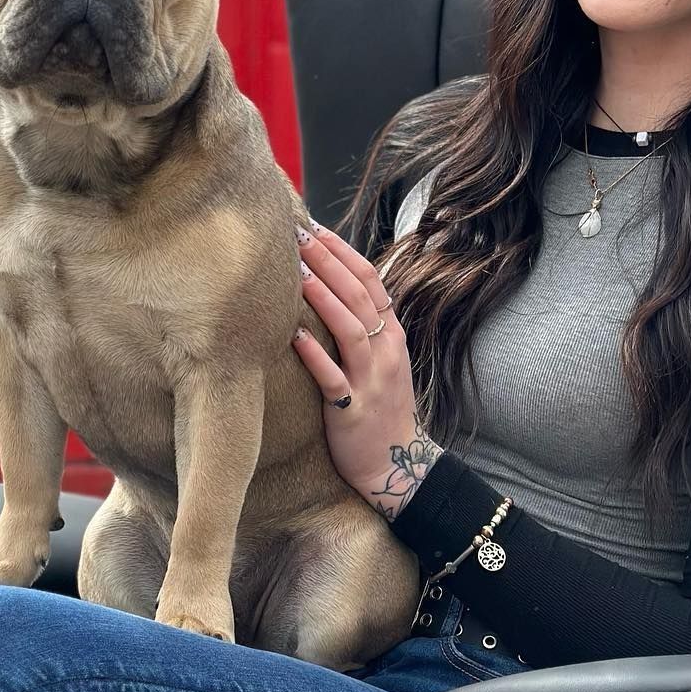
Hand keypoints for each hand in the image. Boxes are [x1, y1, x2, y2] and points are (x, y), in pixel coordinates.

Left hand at [291, 220, 441, 519]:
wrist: (398, 464)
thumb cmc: (380, 407)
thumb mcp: (381, 360)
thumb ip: (363, 325)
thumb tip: (330, 286)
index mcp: (392, 335)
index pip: (370, 280)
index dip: (342, 251)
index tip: (314, 227)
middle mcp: (386, 351)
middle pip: (359, 295)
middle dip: (328, 261)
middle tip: (297, 234)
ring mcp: (371, 380)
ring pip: (350, 329)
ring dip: (323, 297)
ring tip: (296, 271)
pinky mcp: (353, 410)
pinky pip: (333, 379)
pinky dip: (314, 355)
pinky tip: (293, 335)